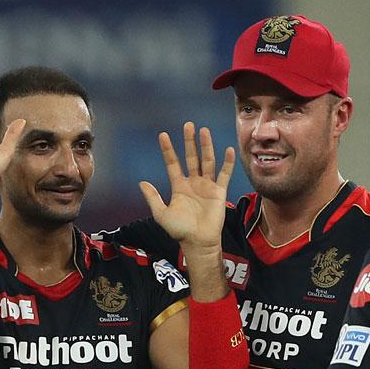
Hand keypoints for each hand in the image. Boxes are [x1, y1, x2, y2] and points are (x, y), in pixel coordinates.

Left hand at [139, 122, 235, 253]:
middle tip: (188, 125)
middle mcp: (193, 183)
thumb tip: (141, 182)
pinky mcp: (219, 192)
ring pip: (207, 161)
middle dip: (189, 142)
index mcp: (179, 186)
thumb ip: (153, 197)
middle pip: (191, 157)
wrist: (198, 242)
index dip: (168, 150)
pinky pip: (224, 174)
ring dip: (206, 146)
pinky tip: (228, 150)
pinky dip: (227, 163)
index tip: (163, 135)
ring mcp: (207, 186)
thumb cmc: (179, 231)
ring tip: (204, 131)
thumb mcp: (161, 214)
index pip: (173, 163)